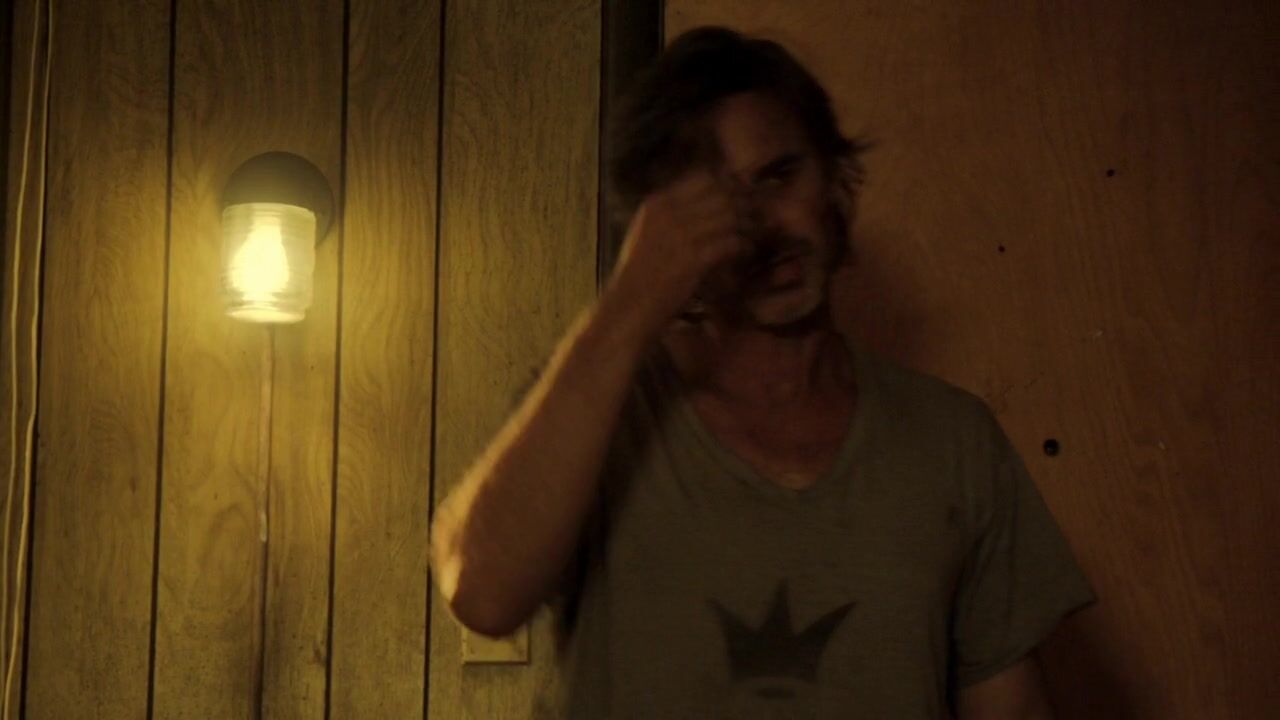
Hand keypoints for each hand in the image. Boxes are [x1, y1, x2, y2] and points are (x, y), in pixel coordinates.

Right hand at [603, 170, 747, 339]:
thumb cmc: (638, 275)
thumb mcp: (647, 233)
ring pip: (730, 216)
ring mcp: (681, 234)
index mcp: (657, 203)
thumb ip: (671, 215)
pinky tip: (744, 253)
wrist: (628, 307)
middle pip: (721, 194)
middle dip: (742, 204)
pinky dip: (743, 246)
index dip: (727, 186)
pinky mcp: (694, 259)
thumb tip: (704, 206)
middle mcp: (669, 213)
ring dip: (746, 225)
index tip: (740, 198)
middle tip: (753, 217)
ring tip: (751, 235)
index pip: (704, 178)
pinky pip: (731, 242)